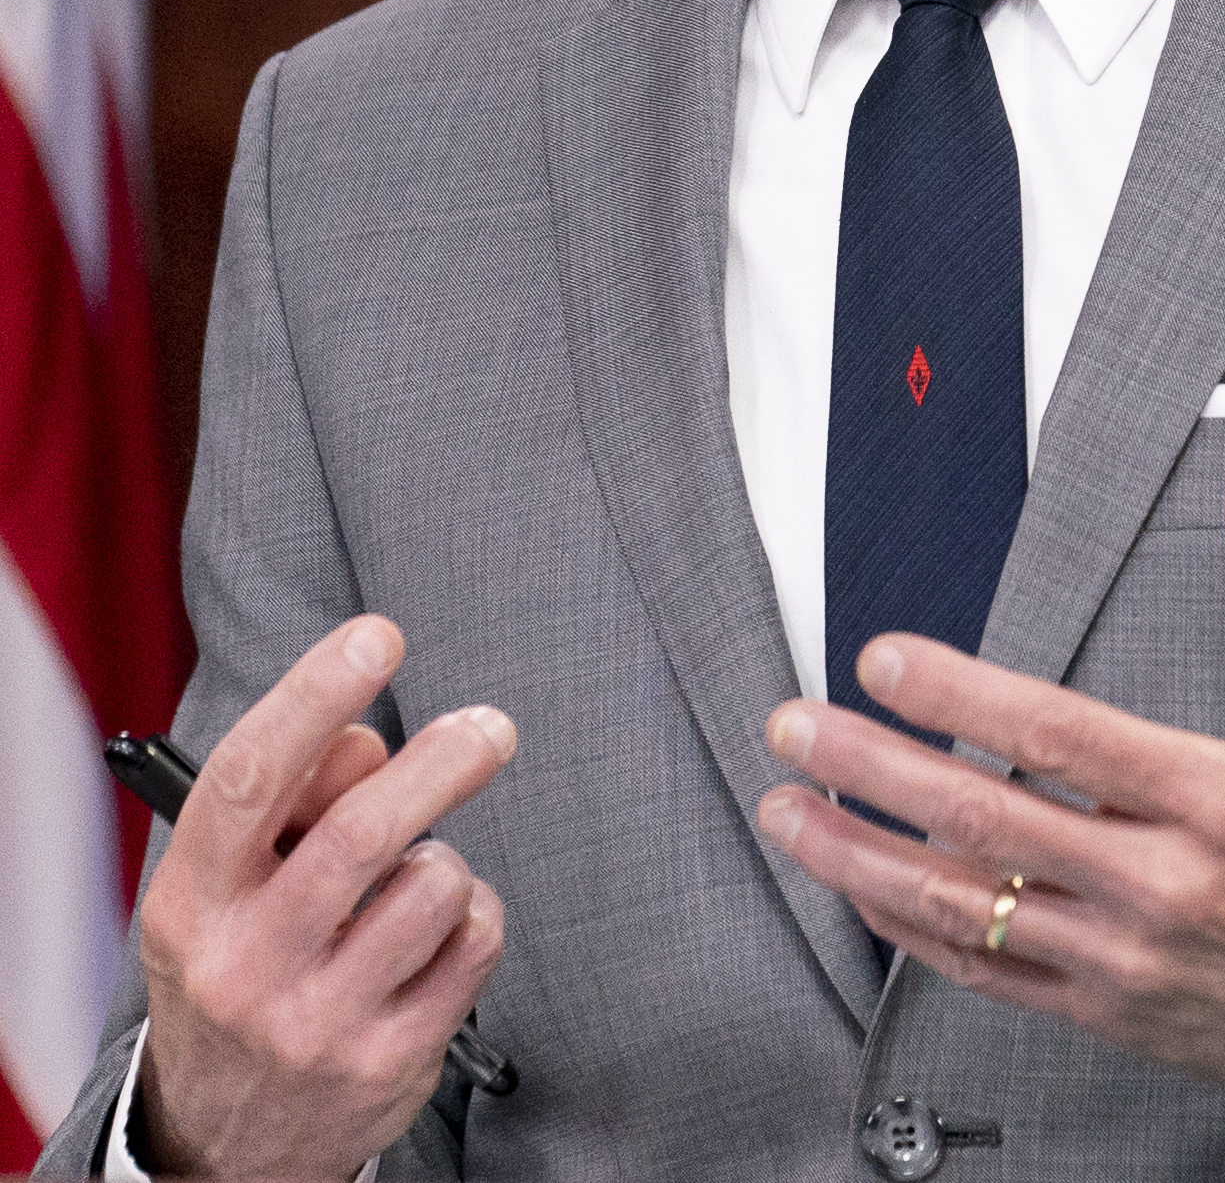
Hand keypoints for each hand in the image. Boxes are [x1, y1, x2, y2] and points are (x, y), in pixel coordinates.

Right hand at [130, 615, 514, 1179]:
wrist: (227, 1143)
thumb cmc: (246, 973)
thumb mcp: (232, 894)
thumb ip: (295, 804)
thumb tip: (365, 738)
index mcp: (191, 906)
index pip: (249, 781)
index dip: (315, 696)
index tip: (378, 637)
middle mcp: (244, 966)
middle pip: (365, 830)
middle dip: (444, 760)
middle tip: (489, 729)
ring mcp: (316, 1022)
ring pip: (435, 882)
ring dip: (445, 862)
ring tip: (412, 888)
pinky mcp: (388, 1061)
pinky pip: (475, 940)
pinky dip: (473, 918)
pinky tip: (432, 942)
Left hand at [757, 441, 1224, 1143]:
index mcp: (1217, 798)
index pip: (1059, 735)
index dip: (960, 693)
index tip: (885, 660)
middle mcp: (1161, 883)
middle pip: (984, 818)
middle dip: (872, 766)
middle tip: (796, 726)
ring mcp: (1123, 956)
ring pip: (962, 905)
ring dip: (860, 856)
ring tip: (789, 810)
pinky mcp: (1105, 1008)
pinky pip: (982, 973)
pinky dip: (909, 929)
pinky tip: (863, 888)